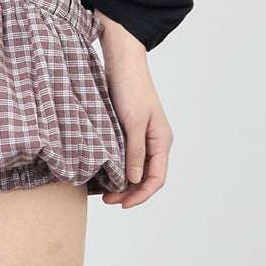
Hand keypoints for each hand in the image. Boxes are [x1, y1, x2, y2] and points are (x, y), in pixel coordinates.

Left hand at [95, 19, 173, 207]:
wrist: (122, 61)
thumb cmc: (131, 87)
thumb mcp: (133, 121)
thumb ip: (135, 150)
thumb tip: (135, 180)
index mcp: (162, 140)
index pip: (156, 178)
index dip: (141, 195)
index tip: (122, 204)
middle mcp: (154, 141)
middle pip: (146, 177)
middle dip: (129, 192)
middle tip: (107, 201)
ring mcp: (141, 135)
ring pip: (135, 168)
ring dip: (122, 182)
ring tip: (103, 192)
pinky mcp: (128, 129)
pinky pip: (126, 155)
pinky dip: (117, 167)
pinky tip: (103, 172)